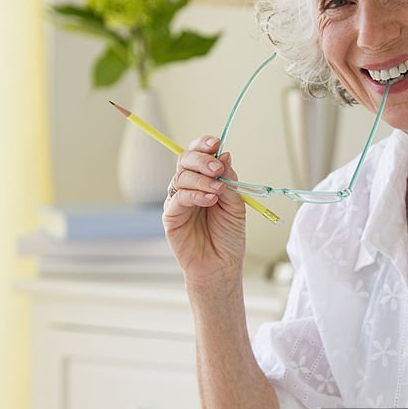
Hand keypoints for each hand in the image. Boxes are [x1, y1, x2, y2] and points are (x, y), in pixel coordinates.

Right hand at [163, 135, 246, 283]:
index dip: (204, 145)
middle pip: (185, 160)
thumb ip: (229, 180)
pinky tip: (210, 199)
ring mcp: (178, 201)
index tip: (216, 143)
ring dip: (201, 179)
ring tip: (218, 191)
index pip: (198, 155)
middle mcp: (188, 187)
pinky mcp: (171, 216)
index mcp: (204, 181)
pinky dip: (195, 195)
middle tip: (217, 169)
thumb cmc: (228, 236)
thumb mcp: (236, 204)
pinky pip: (178, 197)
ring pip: (181, 176)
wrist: (222, 265)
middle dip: (201, 160)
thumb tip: (225, 155)